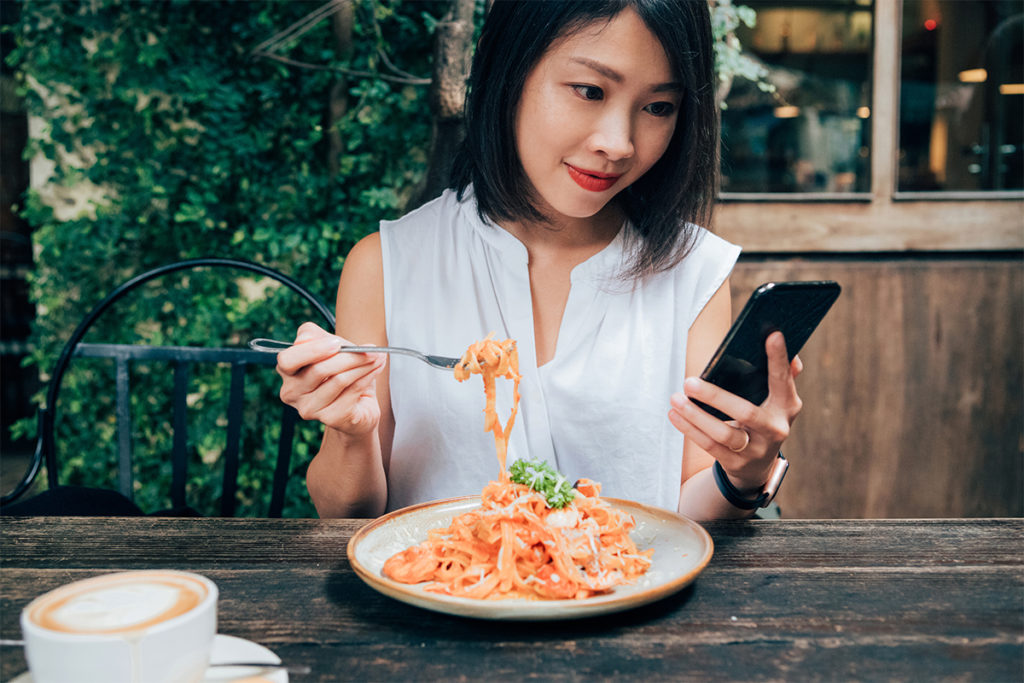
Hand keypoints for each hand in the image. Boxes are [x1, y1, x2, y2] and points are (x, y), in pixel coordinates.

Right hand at [276, 322, 386, 435]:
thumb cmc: (341, 371)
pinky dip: (368, 377)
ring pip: (339, 380)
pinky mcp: (330, 418)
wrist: (358, 404)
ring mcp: (309, 408)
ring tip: (377, 357)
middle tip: (370, 350)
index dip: (312, 350)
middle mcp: (292, 392)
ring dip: (363, 365)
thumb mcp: (329, 348)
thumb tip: (314, 338)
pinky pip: (352, 391)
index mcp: (288, 371)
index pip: (288, 360)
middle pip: (319, 370)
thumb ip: (317, 337)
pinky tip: (375, 370)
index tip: (337, 343)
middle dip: (349, 356)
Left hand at [668, 331, 802, 490]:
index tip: (772, 335)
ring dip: (696, 416)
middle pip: (746, 413)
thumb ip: (780, 375)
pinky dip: (690, 429)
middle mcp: (775, 428)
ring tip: (676, 398)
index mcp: (787, 405)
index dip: (779, 359)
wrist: (757, 466)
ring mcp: (757, 449)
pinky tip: (675, 414)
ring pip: (724, 434)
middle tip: (689, 381)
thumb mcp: (775, 400)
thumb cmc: (762, 418)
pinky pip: (710, 446)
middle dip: (715, 397)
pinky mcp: (737, 463)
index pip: (783, 379)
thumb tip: (780, 342)